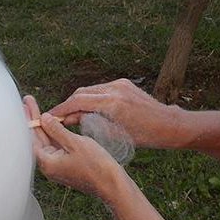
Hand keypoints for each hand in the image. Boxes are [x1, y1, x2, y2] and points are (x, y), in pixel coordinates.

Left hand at [24, 95, 122, 200]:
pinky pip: (57, 146)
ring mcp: (57, 165)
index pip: (32, 137)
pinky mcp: (66, 164)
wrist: (112, 184)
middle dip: (34, 119)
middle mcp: (49, 165)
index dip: (29, 118)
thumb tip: (44, 118)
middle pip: (38, 138)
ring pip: (47, 141)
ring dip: (44, 125)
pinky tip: (52, 123)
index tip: (26, 104)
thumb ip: (57, 130)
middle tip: (28, 101)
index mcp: (47, 162)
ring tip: (36, 108)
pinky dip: (54, 133)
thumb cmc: (96, 165)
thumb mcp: (75, 143)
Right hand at [48, 78, 181, 149]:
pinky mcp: (124, 84)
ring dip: (80, 101)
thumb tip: (70, 119)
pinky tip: (90, 109)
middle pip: (81, 93)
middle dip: (69, 104)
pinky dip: (92, 98)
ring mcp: (120, 84)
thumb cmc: (145, 135)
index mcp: (111, 103)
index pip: (78, 101)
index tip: (51, 116)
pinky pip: (101, 89)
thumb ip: (90, 124)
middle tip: (60, 117)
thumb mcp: (114, 134)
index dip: (62, 108)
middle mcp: (114, 89)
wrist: (168, 124)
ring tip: (73, 115)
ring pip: (90, 90)